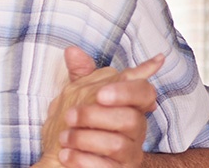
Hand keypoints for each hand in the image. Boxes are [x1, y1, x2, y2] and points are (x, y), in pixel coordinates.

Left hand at [39, 49, 166, 167]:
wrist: (68, 161)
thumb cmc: (82, 126)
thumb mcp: (80, 97)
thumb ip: (82, 76)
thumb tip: (72, 51)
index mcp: (131, 107)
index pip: (145, 92)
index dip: (126, 91)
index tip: (100, 94)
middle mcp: (136, 131)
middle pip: (130, 119)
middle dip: (96, 116)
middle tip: (69, 116)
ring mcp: (130, 154)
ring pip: (117, 145)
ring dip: (85, 139)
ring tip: (63, 139)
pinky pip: (107, 167)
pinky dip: (83, 161)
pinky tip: (66, 155)